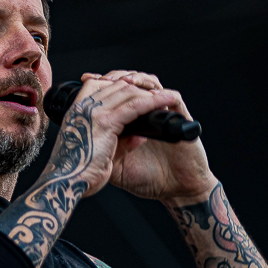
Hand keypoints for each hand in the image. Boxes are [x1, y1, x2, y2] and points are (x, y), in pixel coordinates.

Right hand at [42, 74, 178, 197]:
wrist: (64, 184)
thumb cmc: (76, 173)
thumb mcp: (96, 151)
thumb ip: (118, 141)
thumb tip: (140, 135)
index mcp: (76, 111)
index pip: (101, 85)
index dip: (122, 86)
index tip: (139, 94)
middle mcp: (83, 106)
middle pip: (117, 86)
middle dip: (140, 89)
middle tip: (159, 97)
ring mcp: (93, 112)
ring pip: (128, 92)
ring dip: (151, 93)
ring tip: (169, 98)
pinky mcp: (106, 122)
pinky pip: (135, 105)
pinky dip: (154, 102)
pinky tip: (168, 102)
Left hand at [82, 70, 217, 203]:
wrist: (176, 190)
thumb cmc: (149, 180)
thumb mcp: (117, 167)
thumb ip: (107, 149)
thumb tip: (93, 133)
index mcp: (131, 122)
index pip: (116, 94)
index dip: (103, 84)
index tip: (86, 80)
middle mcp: (147, 115)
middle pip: (132, 83)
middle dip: (117, 77)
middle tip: (104, 78)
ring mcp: (163, 115)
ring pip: (151, 83)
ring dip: (137, 79)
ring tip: (123, 81)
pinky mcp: (180, 119)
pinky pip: (173, 98)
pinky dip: (159, 92)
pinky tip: (147, 93)